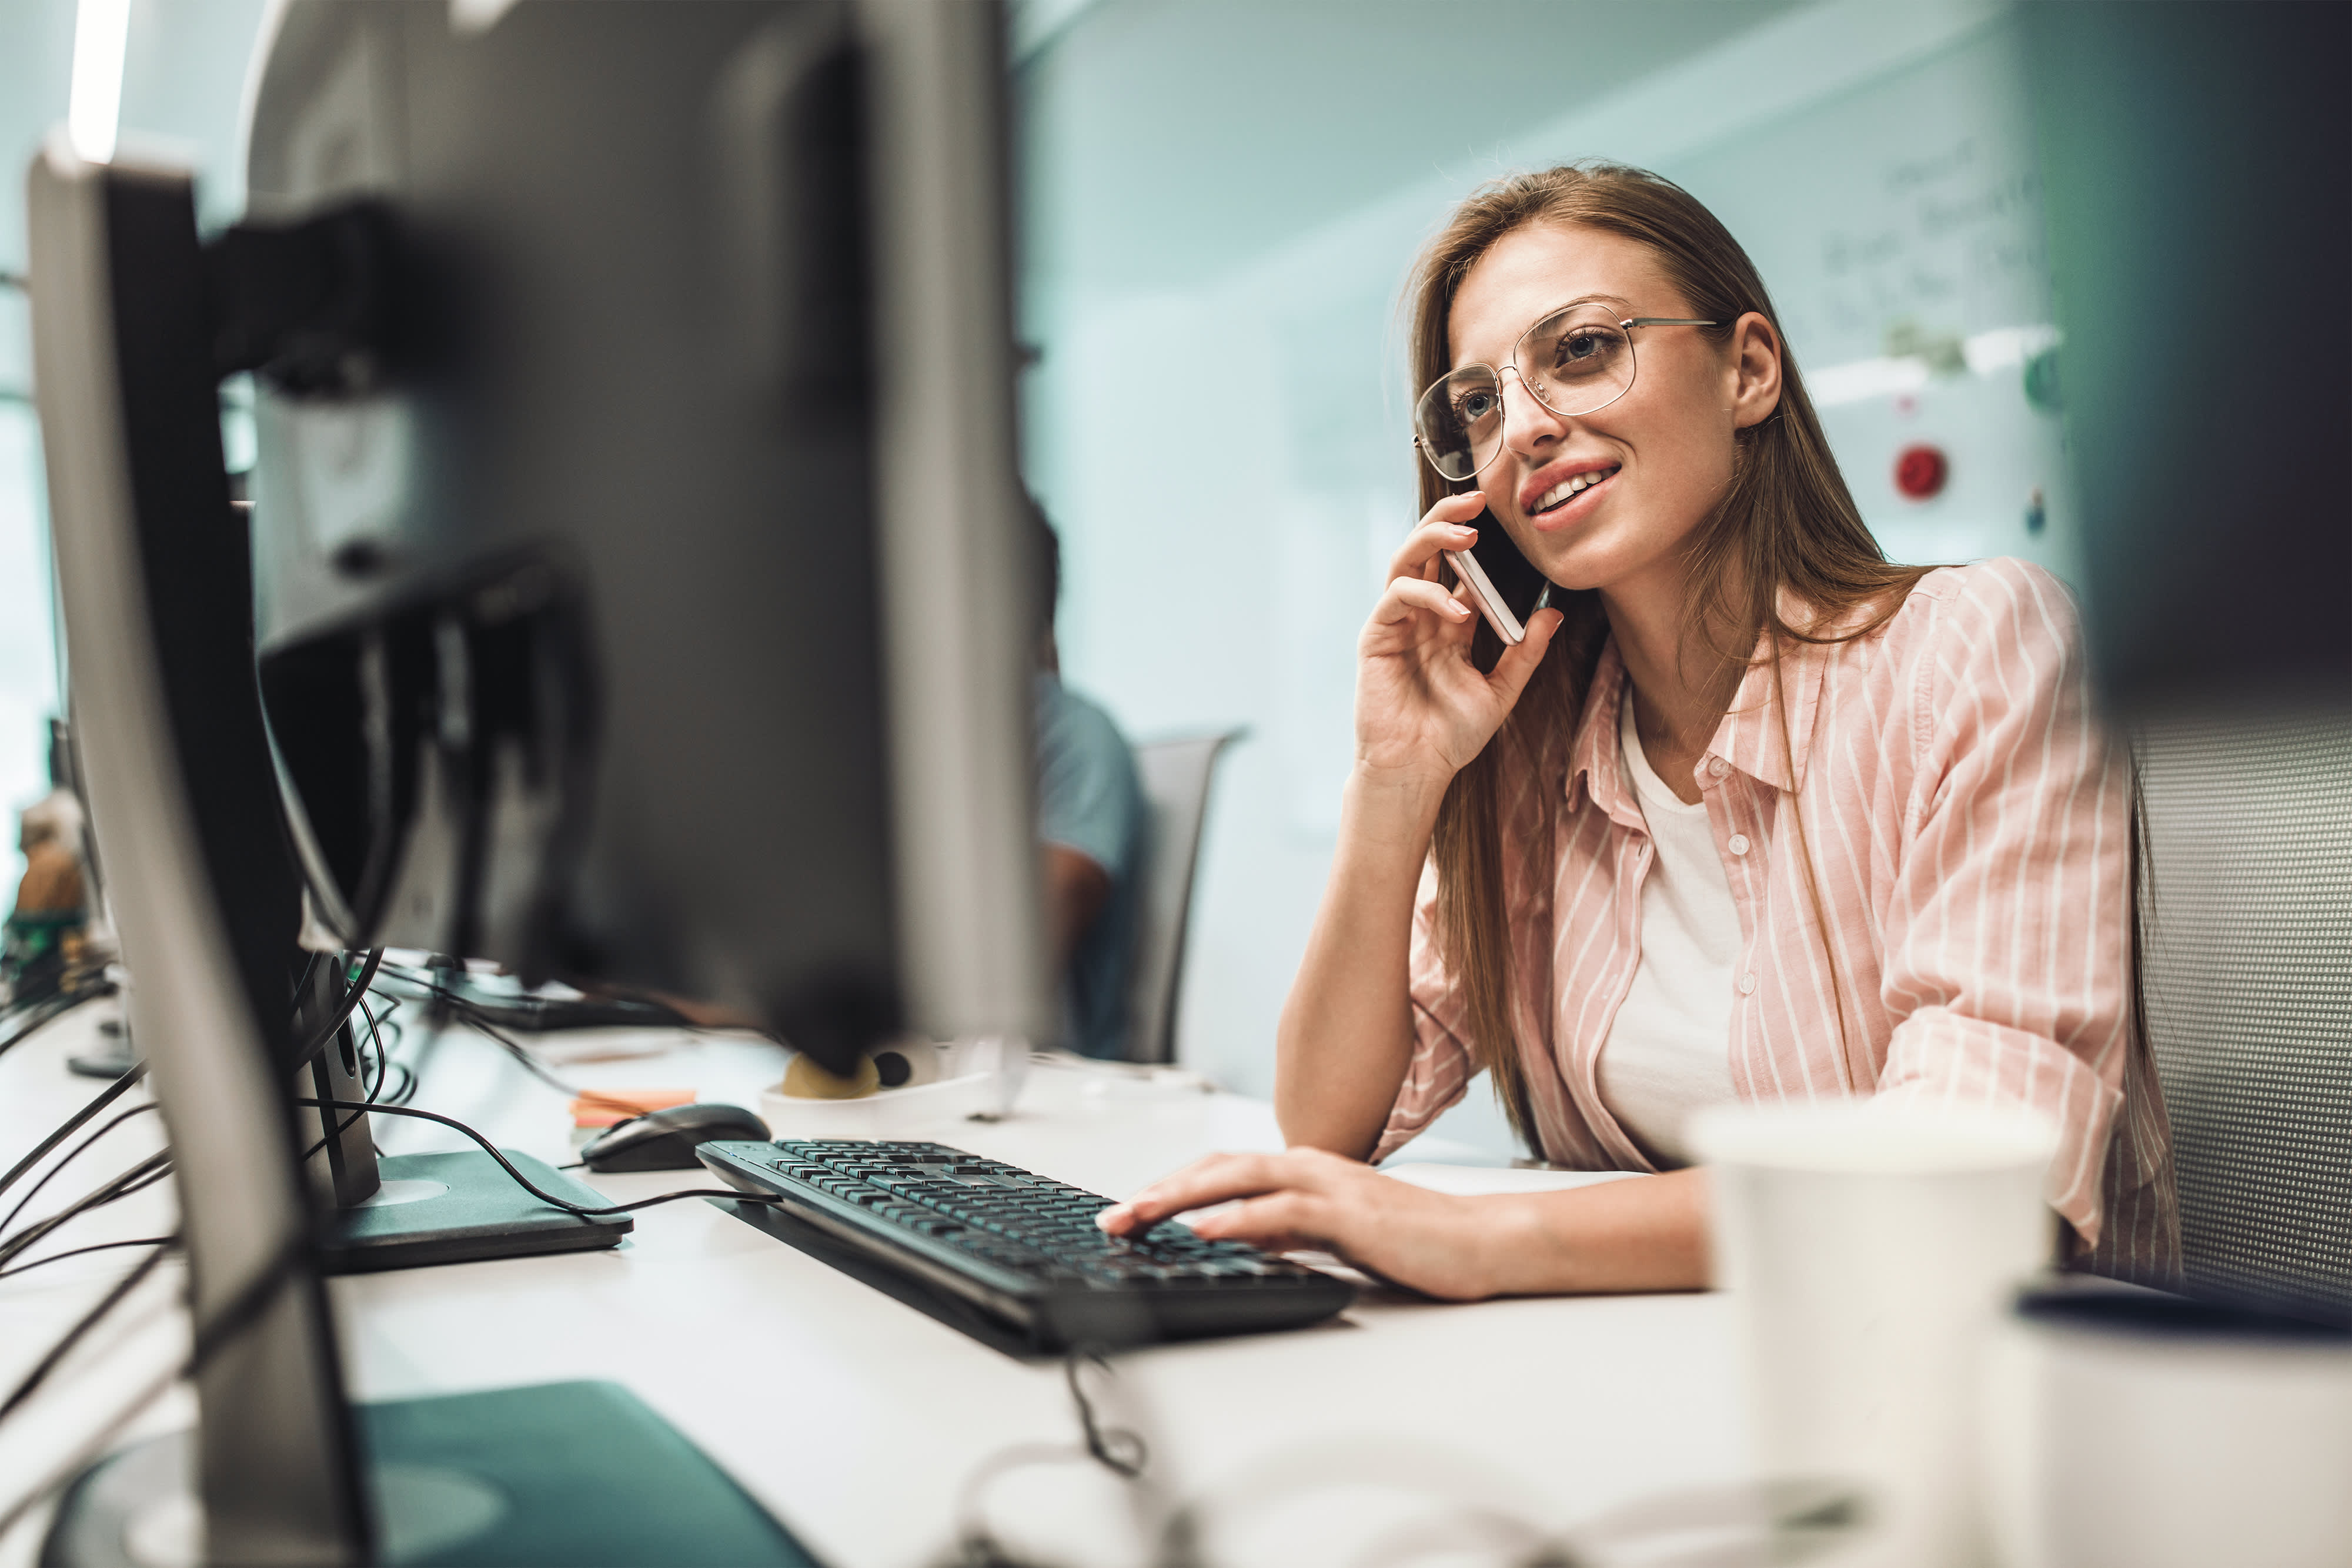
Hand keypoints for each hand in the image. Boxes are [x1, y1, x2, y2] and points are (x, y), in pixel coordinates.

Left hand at [1095, 1147, 1508, 1300]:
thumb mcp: (1331, 1234)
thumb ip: (1284, 1229)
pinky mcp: (1350, 1213)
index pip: (1221, 1171)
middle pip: (1217, 1168)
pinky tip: (1204, 1229)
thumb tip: (1235, 1237)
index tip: (1128, 1211)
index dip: (1171, 1187)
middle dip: (1159, 1190)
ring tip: (1138, 1216)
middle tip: (1112, 1215)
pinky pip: (1283, 1211)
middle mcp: (1309, 1167)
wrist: (1480, 1242)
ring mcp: (1330, 1186)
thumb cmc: (1414, 1240)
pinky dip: (1238, 1217)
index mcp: (1303, 1170)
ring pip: (1239, 1179)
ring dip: (1182, 1198)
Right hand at [1355, 494, 1561, 791]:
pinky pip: (1397, 598)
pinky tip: (1457, 611)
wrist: (1416, 769)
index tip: (1502, 517)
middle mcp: (1419, 616)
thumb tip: (1552, 613)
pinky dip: (1427, 595)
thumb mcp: (1501, 691)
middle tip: (1477, 501)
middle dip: (1448, 520)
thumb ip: (1524, 653)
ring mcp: (1396, 624)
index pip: (1457, 567)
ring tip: (1466, 534)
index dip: (1474, 539)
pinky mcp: (1376, 637)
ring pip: (1406, 561)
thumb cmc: (1451, 736)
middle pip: (1427, 551)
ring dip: (1433, 540)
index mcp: (1447, 623)